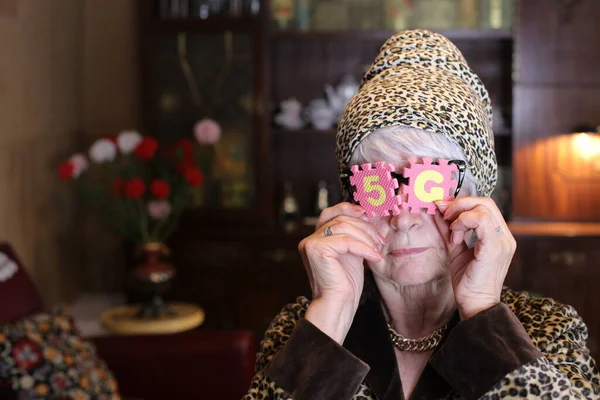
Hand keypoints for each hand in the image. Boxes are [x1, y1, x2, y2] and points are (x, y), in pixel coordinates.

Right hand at [299, 202, 383, 342]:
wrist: (338, 306)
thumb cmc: (345, 285)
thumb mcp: (351, 254)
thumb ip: (353, 237)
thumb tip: (366, 216)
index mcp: (316, 239)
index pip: (330, 213)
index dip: (348, 208)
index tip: (367, 212)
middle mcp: (309, 240)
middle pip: (340, 219)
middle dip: (364, 227)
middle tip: (380, 240)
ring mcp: (311, 244)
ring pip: (344, 228)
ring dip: (366, 238)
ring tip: (377, 250)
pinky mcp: (317, 249)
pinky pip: (347, 241)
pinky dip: (364, 248)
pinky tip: (374, 257)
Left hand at [434, 197, 515, 319]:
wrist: (475, 305)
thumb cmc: (467, 281)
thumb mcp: (456, 249)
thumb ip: (450, 229)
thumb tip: (438, 210)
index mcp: (498, 236)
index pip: (485, 206)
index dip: (462, 203)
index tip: (442, 210)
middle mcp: (504, 236)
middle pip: (485, 202)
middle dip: (460, 204)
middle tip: (444, 215)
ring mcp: (502, 242)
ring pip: (483, 209)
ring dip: (460, 216)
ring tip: (452, 234)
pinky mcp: (494, 249)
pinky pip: (481, 222)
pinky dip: (463, 224)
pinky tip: (456, 239)